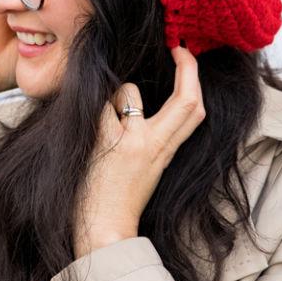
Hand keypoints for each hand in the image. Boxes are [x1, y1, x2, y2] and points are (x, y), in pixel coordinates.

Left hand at [72, 45, 205, 258]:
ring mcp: (129, 142)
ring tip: (103, 124)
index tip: (186, 57)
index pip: (194, 108)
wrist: (103, 232)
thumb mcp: (150, 168)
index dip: (194, 77)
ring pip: (128, 91)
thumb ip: (156, 138)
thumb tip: (145, 103)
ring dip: (113, 97)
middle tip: (175, 48)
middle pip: (186, 100)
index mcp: (166, 151)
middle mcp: (153, 144)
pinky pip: (98, 105)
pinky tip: (87, 132)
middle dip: (186, 67)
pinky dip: (91, 111)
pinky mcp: (103, 142)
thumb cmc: (121, 200)